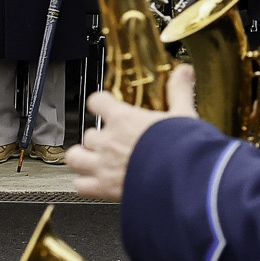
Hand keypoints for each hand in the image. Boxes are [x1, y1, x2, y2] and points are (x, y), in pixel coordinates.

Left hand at [68, 63, 196, 201]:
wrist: (181, 179)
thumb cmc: (181, 148)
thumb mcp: (183, 114)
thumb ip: (179, 91)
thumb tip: (184, 71)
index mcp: (124, 119)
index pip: (97, 101)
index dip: (100, 103)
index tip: (104, 105)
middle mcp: (108, 141)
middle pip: (88, 134)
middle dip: (97, 138)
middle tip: (110, 142)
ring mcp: (102, 165)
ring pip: (75, 157)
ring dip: (82, 159)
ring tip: (93, 161)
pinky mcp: (103, 188)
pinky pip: (80, 185)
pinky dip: (85, 184)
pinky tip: (96, 184)